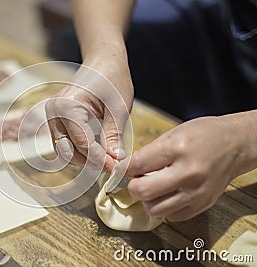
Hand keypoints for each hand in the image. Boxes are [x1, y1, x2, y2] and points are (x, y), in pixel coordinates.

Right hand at [46, 51, 133, 171]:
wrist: (103, 61)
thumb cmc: (112, 78)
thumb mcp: (118, 108)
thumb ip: (114, 136)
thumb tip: (116, 161)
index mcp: (67, 106)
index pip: (82, 144)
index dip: (100, 160)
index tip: (117, 168)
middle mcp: (54, 112)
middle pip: (68, 151)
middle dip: (90, 162)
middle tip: (113, 166)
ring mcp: (52, 116)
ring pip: (64, 150)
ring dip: (84, 159)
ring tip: (107, 159)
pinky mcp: (56, 119)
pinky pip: (65, 142)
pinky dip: (80, 150)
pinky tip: (98, 150)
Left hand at [125, 115, 251, 221]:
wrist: (236, 145)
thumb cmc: (204, 135)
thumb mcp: (173, 133)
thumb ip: (149, 152)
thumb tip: (127, 169)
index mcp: (177, 149)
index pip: (137, 165)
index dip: (124, 168)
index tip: (123, 168)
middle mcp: (188, 173)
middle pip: (143, 192)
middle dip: (134, 186)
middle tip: (139, 179)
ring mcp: (196, 192)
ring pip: (155, 209)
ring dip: (148, 200)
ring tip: (155, 187)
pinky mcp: (202, 205)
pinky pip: (171, 216)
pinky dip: (165, 207)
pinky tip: (169, 194)